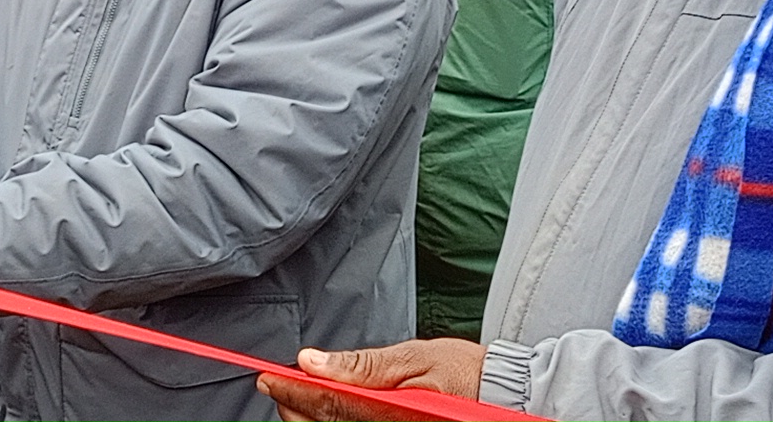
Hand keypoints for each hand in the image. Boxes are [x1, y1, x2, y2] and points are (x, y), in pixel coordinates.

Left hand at [257, 340, 487, 421]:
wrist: (503, 396)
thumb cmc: (463, 372)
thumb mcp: (413, 356)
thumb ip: (361, 365)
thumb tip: (313, 361)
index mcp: (390, 411)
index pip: (328, 405)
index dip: (293, 393)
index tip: (269, 379)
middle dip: (296, 408)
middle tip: (279, 385)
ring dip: (312, 418)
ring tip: (299, 398)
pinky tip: (327, 410)